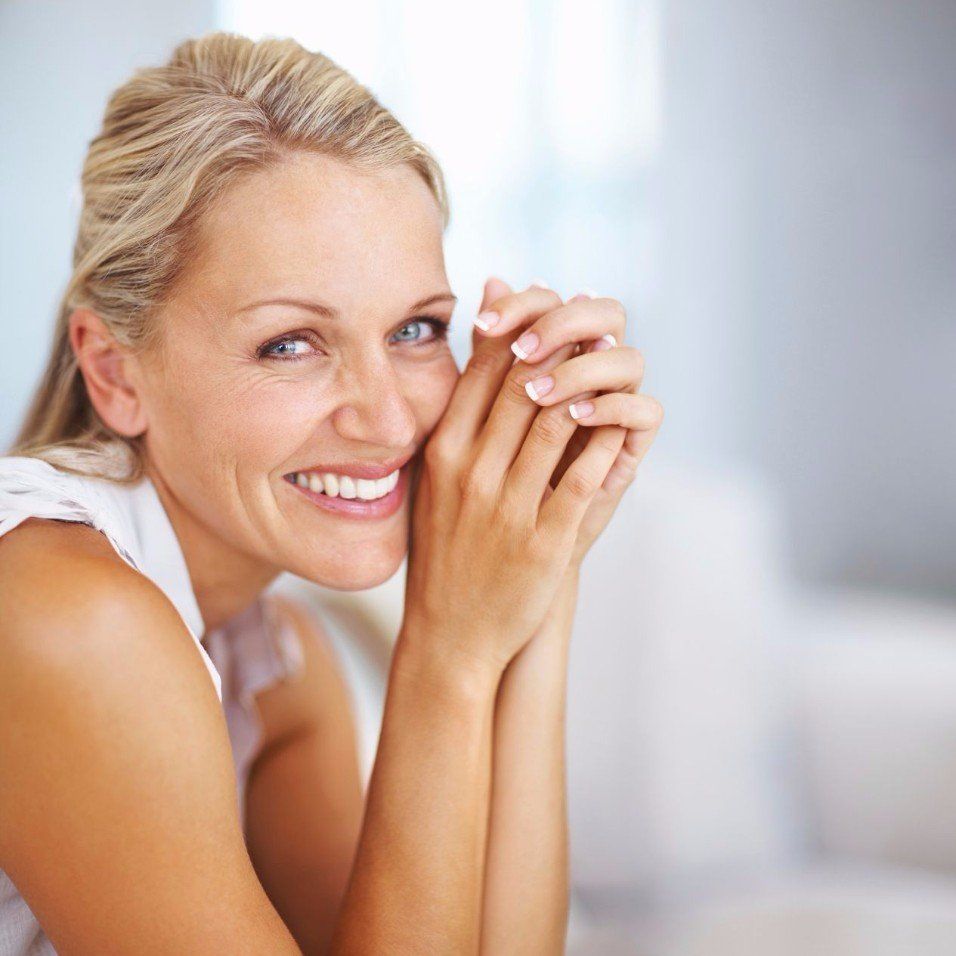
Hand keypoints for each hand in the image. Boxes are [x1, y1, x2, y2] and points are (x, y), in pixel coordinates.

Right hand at [401, 280, 631, 676]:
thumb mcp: (436, 480)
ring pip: (555, 423)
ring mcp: (507, 507)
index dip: (525, 330)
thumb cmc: (445, 547)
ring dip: (589, 387)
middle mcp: (471, 473)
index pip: (485, 370)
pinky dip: (605, 445)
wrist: (450, 631)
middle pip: (523, 384)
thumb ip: (456, 419)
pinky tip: (621, 426)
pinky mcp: (543, 541)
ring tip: (611, 367)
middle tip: (593, 325)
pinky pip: (581, 479)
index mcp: (443, 452)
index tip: (553, 312)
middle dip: (563, 347)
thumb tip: (472, 360)